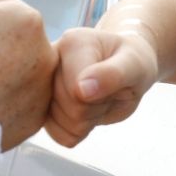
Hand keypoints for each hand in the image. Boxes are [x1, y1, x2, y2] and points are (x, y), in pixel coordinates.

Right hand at [46, 27, 158, 146]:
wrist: (125, 68)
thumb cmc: (132, 62)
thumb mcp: (135, 65)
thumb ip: (113, 74)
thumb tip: (82, 90)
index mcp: (72, 42)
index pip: (77, 89)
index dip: (101, 97)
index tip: (114, 81)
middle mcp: (48, 60)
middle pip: (69, 108)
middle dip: (95, 108)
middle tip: (108, 91)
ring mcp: (40, 84)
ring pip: (59, 124)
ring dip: (87, 120)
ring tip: (97, 97)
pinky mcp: (41, 105)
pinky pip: (56, 134)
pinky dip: (77, 130)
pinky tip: (86, 110)